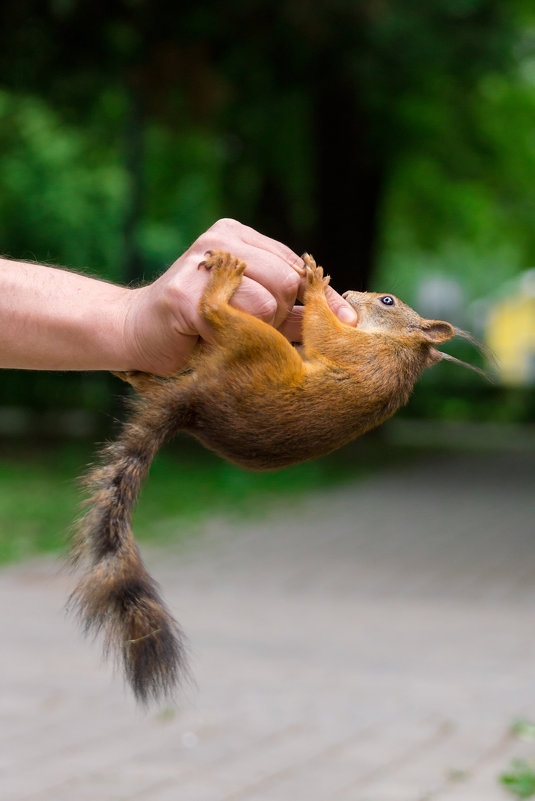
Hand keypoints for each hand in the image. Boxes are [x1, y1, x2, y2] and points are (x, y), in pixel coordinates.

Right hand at [123, 218, 357, 375]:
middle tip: (254, 334)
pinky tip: (210, 339)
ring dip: (259, 333)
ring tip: (230, 335)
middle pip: (291, 281)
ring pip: (271, 302)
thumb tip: (347, 317)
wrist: (138, 334)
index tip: (343, 323)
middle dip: (283, 319)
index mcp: (240, 235)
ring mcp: (201, 261)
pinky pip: (237, 320)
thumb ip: (295, 310)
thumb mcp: (255, 311)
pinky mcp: (184, 292)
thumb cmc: (200, 326)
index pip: (297, 265)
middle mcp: (222, 239)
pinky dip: (233, 339)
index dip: (319, 299)